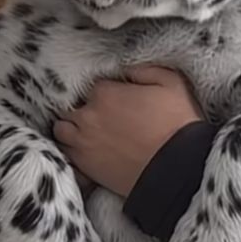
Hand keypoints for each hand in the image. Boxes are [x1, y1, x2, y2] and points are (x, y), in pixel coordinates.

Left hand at [53, 65, 202, 197]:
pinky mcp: (85, 167)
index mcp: (105, 93)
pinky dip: (72, 151)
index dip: (107, 92)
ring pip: (62, 130)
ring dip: (71, 128)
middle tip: (102, 116)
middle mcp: (88, 116)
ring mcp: (83, 143)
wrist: (177, 171)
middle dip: (83, 109)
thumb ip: (144, 70)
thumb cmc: (178, 125)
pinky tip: (87, 151)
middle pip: (71, 106)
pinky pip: (67, 155)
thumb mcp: (172, 83)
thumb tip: (126, 70)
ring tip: (88, 132)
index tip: (118, 100)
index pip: (94, 86)